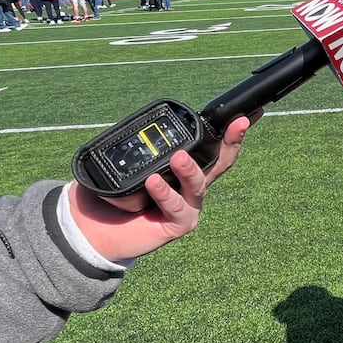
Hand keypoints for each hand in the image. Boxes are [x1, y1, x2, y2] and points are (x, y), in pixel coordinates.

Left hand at [68, 113, 259, 260]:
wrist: (95, 230)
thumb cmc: (111, 195)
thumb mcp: (125, 164)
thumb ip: (138, 148)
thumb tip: (138, 125)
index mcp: (184, 168)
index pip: (210, 145)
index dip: (229, 130)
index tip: (247, 113)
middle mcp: (191, 185)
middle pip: (220, 162)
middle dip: (233, 141)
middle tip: (239, 124)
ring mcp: (188, 205)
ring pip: (198, 183)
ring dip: (189, 169)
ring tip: (178, 158)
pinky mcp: (179, 224)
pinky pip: (175, 206)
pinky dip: (164, 193)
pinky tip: (153, 182)